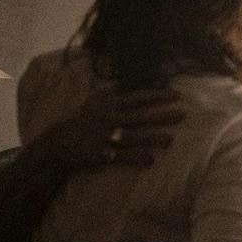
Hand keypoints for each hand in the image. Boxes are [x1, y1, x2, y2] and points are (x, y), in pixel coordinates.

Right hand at [39, 86, 183, 170]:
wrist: (58, 143)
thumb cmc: (81, 120)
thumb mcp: (93, 101)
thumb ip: (111, 92)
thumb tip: (125, 81)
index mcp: (108, 105)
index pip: (136, 98)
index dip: (157, 96)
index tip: (177, 95)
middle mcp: (108, 119)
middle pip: (139, 117)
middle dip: (161, 116)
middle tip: (182, 115)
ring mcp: (105, 137)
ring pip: (132, 137)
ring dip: (152, 138)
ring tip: (171, 140)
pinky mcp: (101, 154)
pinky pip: (121, 156)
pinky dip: (136, 158)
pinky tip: (151, 160)